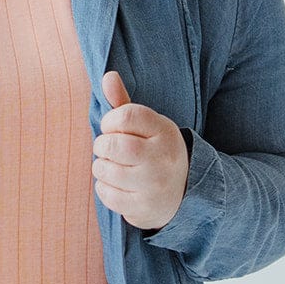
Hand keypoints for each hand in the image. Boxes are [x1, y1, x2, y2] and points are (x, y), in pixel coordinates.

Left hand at [91, 71, 189, 232]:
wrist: (183, 194)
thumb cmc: (155, 152)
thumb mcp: (148, 126)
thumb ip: (124, 103)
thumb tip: (108, 75)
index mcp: (165, 131)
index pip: (126, 116)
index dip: (109, 121)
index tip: (111, 128)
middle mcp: (163, 157)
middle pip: (113, 145)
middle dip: (101, 146)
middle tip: (107, 149)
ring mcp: (154, 185)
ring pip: (105, 170)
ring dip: (101, 167)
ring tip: (113, 167)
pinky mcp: (143, 207)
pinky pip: (106, 193)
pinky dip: (104, 188)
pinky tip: (117, 185)